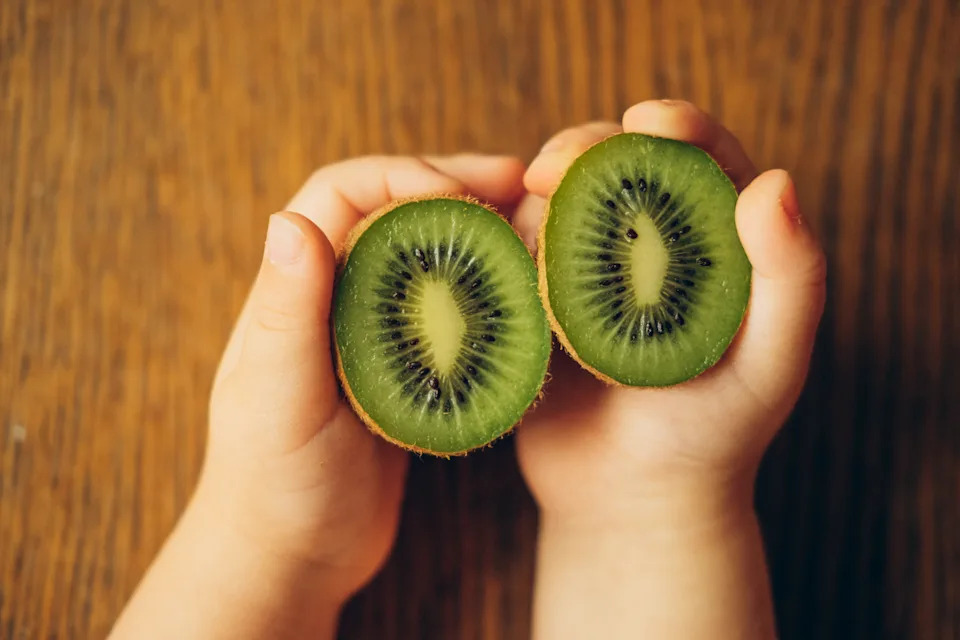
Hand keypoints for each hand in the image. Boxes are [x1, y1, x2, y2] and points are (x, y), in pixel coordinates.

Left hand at [111, 154, 525, 639]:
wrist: (293, 556)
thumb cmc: (273, 484)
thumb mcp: (277, 400)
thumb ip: (286, 314)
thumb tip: (289, 221)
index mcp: (293, 291)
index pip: (342, 194)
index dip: (402, 174)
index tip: (462, 189)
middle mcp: (331, 299)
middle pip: (392, 211)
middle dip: (453, 186)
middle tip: (522, 182)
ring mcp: (369, 333)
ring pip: (424, 255)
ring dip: (474, 231)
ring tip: (532, 222)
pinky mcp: (401, 370)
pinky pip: (445, 308)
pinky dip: (482, 288)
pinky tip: (522, 293)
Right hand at [512, 100, 825, 639]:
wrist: (630, 503)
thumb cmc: (711, 441)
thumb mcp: (768, 367)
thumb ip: (788, 279)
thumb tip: (774, 182)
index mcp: (715, 246)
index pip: (700, 161)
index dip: (677, 127)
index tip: (644, 120)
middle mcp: (650, 247)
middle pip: (617, 167)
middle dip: (586, 150)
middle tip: (552, 169)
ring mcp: (589, 272)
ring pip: (557, 201)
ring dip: (536, 195)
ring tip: (523, 223)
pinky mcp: (537, 300)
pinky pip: (514, 252)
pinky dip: (502, 240)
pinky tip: (490, 250)